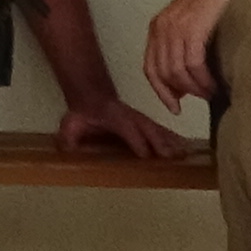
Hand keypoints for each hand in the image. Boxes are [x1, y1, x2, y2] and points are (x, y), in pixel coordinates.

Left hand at [61, 92, 191, 159]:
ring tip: (184, 154)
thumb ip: (68, 137)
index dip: (136, 141)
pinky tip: (184, 148)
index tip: (145, 155)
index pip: (128, 129)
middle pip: (148, 130)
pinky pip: (161, 131)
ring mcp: (140, 120)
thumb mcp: (71, 124)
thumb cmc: (84, 114)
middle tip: (171, 156)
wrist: (91, 94)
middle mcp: (130, 118)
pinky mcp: (145, 123)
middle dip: (160, 142)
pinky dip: (173, 139)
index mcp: (114, 118)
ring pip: (158, 130)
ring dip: (171, 142)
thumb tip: (65, 149)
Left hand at [140, 0, 232, 114]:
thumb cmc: (213, 7)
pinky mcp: (190, 30)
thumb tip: (182, 86)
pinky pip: (192, 64)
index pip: (150, 68)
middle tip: (201, 98)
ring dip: (195, 88)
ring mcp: (174, 28)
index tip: (175, 109)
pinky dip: (203, 80)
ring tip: (211, 92)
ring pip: (178, 72)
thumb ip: (181, 52)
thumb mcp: (189, 28)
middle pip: (164, 73)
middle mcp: (161, 28)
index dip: (161, 92)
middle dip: (182, 91)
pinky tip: (214, 85)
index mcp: (157, 28)